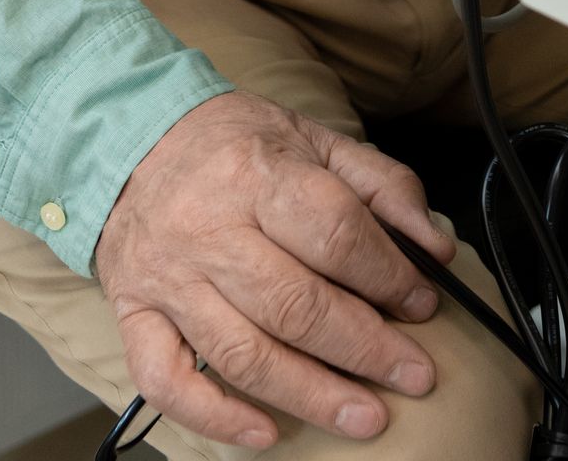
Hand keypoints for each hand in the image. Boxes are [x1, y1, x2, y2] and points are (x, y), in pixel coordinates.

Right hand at [96, 90, 455, 447]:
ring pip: (243, 352)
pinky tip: (267, 433)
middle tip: (414, 375)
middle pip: (295, 303)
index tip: (423, 302)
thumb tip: (433, 245)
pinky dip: (217, 416)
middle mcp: (209, 228)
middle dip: (364, 348)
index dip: (386, 273)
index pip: (334, 231)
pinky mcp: (135, 316)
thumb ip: (381, 184)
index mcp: (259, 173)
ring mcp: (169, 279)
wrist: (134, 142)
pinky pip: (167, 382)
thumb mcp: (316, 138)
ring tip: (365, 417)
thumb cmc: (238, 145)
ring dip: (311, 394)